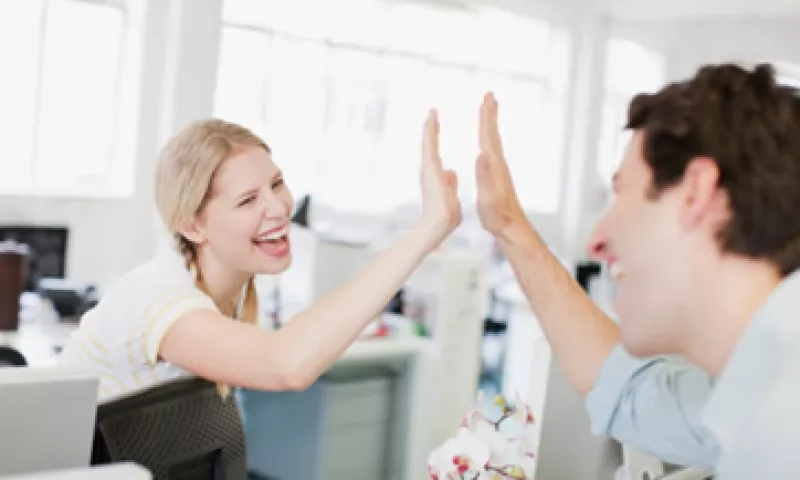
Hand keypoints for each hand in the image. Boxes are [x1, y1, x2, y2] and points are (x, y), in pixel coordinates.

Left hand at [419, 109, 461, 244]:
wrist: (435, 227)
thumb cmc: (444, 214)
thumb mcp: (450, 197)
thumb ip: (449, 183)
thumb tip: (449, 171)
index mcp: (433, 172)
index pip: (430, 145)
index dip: (431, 129)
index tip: (432, 113)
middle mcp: (429, 172)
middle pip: (427, 145)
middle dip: (430, 129)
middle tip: (431, 113)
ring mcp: (429, 177)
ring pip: (429, 153)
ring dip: (431, 138)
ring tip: (432, 126)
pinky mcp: (432, 183)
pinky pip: (433, 162)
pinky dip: (434, 152)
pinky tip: (437, 154)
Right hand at [476, 92, 525, 236]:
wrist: (511, 229)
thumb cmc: (497, 216)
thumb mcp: (487, 197)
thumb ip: (484, 176)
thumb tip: (481, 153)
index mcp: (494, 165)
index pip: (488, 136)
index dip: (486, 117)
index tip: (486, 98)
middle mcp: (498, 164)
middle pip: (493, 134)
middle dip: (489, 114)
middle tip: (489, 96)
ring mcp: (499, 170)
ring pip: (494, 141)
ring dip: (490, 125)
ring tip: (488, 113)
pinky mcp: (498, 177)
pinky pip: (492, 152)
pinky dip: (489, 141)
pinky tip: (487, 144)